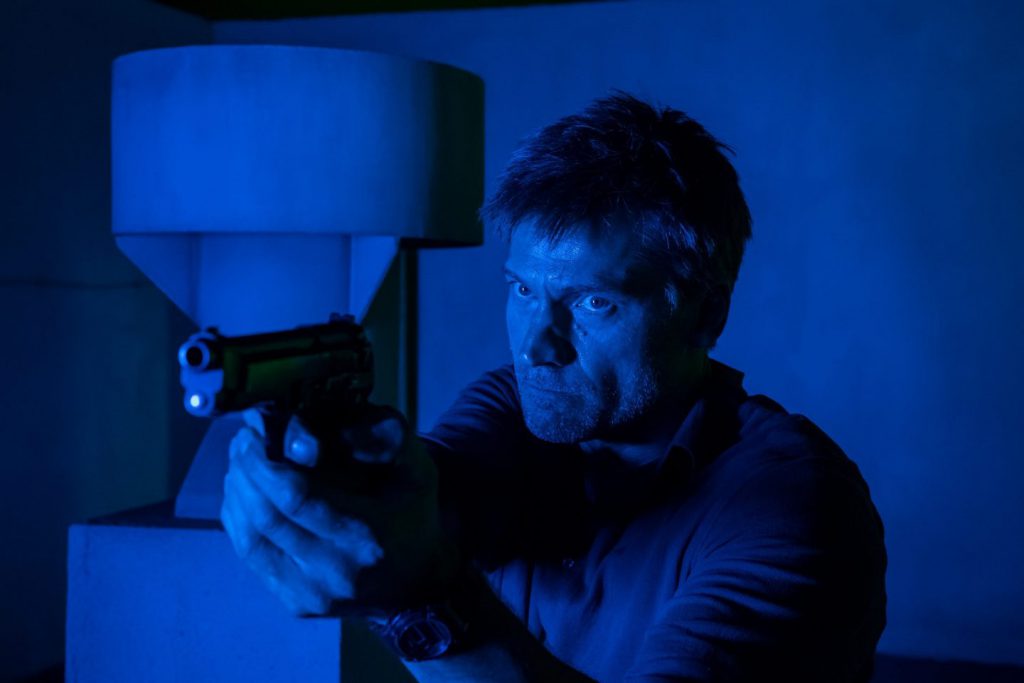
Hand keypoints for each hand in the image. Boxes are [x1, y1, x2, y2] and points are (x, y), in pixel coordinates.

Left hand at [220, 405, 461, 617]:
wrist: (417, 580)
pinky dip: (238, 519)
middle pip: (267, 516)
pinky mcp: (295, 602)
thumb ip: (379, 438)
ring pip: (250, 539)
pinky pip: (250, 557)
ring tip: (240, 461)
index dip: (266, 463)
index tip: (257, 432)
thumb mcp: (416, 468)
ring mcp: (312, 593)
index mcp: (369, 535)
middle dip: (247, 471)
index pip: (297, 498)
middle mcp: (337, 571)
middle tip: (244, 439)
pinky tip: (243, 492)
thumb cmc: (412, 514)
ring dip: (237, 493)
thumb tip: (318, 431)